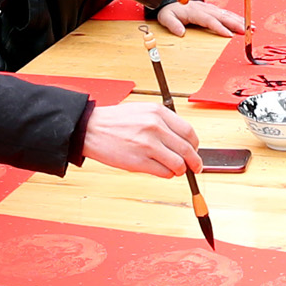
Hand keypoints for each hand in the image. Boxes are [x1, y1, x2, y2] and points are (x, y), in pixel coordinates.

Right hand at [82, 99, 204, 177]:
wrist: (91, 129)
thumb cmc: (115, 122)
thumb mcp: (142, 111)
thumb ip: (163, 123)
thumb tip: (182, 141)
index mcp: (158, 112)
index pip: (189, 132)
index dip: (195, 145)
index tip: (194, 151)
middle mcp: (155, 127)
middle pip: (187, 150)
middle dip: (194, 162)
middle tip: (195, 167)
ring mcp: (148, 145)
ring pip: (178, 164)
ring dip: (180, 170)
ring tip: (175, 170)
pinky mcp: (139, 161)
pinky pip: (164, 173)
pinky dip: (167, 175)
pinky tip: (161, 171)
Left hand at [156, 0, 246, 36]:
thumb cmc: (169, 10)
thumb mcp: (165, 17)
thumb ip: (172, 24)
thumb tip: (180, 32)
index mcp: (195, 11)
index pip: (209, 20)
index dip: (219, 28)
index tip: (229, 34)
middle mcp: (204, 9)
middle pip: (222, 16)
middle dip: (235, 24)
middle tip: (246, 31)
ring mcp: (209, 9)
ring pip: (226, 14)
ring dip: (239, 21)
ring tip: (250, 27)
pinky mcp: (212, 10)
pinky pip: (226, 14)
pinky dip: (236, 18)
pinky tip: (244, 22)